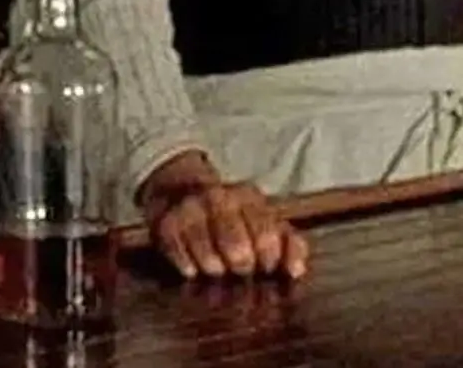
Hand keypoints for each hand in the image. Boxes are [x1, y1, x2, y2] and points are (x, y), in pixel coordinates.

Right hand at [138, 151, 309, 280]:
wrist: (180, 190)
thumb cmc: (232, 216)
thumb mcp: (265, 220)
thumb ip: (290, 244)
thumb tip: (297, 271)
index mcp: (248, 197)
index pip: (267, 236)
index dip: (269, 261)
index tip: (266, 268)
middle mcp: (219, 198)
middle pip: (237, 249)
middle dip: (242, 267)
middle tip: (241, 270)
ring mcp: (190, 209)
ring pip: (208, 256)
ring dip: (215, 269)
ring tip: (218, 267)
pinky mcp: (165, 224)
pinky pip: (179, 256)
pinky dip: (187, 266)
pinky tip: (193, 267)